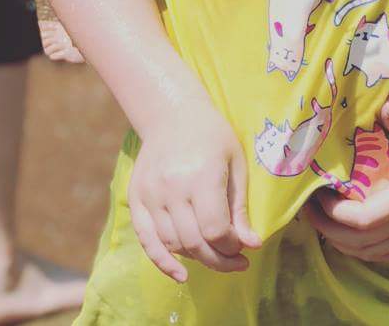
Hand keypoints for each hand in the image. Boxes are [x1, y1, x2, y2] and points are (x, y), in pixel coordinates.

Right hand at [128, 102, 261, 282]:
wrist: (172, 114)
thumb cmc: (212, 136)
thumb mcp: (235, 163)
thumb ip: (240, 207)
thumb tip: (252, 245)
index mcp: (201, 176)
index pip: (214, 230)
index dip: (231, 247)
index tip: (244, 248)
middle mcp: (172, 188)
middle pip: (194, 243)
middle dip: (219, 259)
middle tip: (237, 262)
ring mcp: (151, 195)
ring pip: (173, 244)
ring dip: (197, 258)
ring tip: (215, 255)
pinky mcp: (136, 200)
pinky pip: (147, 241)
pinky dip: (163, 262)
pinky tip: (181, 274)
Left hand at [304, 100, 388, 262]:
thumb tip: (384, 106)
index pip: (362, 219)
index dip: (334, 213)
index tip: (316, 195)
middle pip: (359, 242)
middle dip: (328, 230)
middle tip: (307, 209)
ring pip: (372, 253)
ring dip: (343, 243)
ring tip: (323, 222)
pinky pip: (386, 252)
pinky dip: (364, 249)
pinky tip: (353, 236)